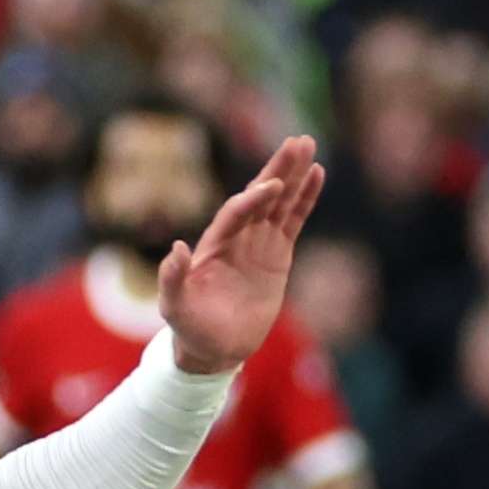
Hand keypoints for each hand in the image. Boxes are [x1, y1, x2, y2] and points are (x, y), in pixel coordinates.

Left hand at [161, 135, 327, 374]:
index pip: (237, 213)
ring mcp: (259, 243)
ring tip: (308, 146)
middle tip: (299, 141)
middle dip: (279, 169)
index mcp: (214, 244)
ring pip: (280, 202)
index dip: (254, 199)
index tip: (273, 187)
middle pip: (261, 195)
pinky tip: (316, 175)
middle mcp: (237, 236)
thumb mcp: (174, 307)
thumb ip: (172, 279)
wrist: (215, 346)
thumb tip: (176, 249)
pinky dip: (305, 198)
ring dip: (294, 175)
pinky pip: (294, 220)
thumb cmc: (190, 327)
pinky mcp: (278, 254)